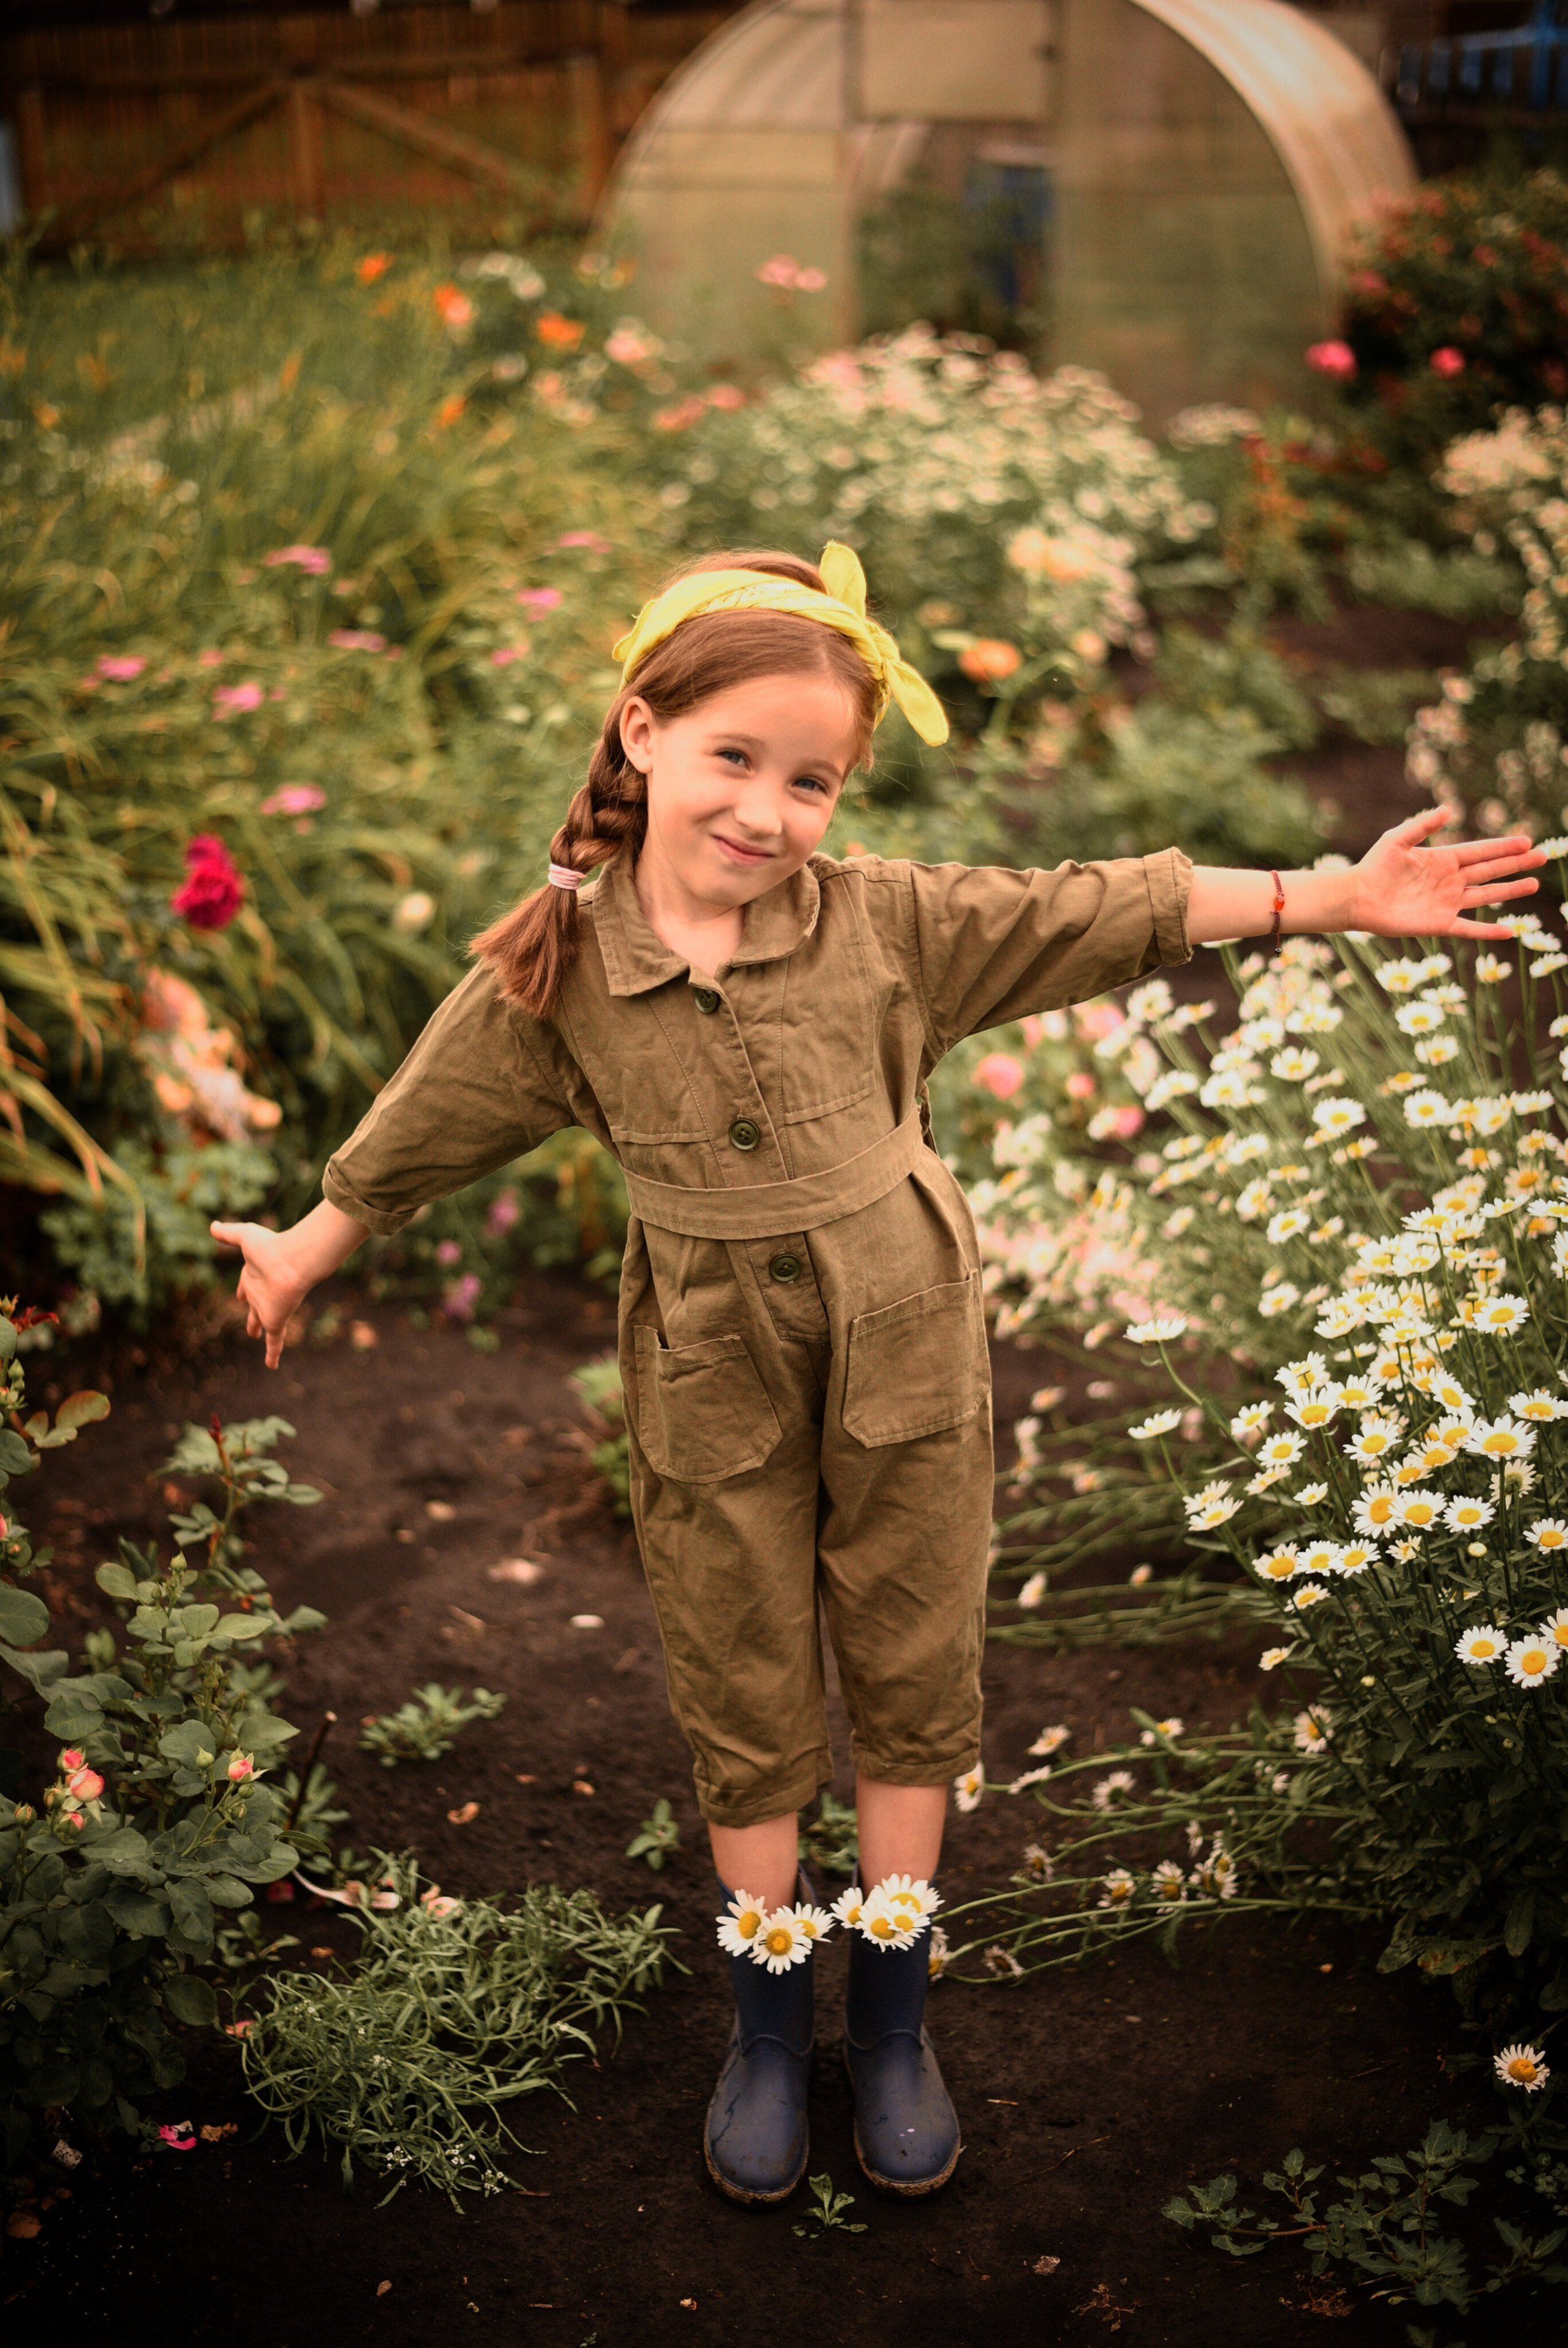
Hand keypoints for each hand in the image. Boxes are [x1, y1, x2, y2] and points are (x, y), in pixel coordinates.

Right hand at [210, 1221, 308, 1368]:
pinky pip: (273, 1341)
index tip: (241, 1294)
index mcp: (253, 1275)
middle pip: (255, 1306)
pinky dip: (272, 1353)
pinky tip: (272, 1365)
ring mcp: (269, 1307)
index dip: (244, 1289)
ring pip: (263, 1323)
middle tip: (251, 1322)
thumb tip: (212, 1225)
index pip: (247, 1285)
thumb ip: (229, 1233)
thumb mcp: (245, 1236)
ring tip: (255, 1335)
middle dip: (252, 1313)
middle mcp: (262, 1292)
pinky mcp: (276, 1320)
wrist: (292, 1261)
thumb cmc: (271, 1247)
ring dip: (259, 1329)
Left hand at [1348, 807, 1547, 939]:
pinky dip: (1487, 931)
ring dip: (1510, 890)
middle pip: (1490, 870)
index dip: (1503, 846)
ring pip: (1486, 896)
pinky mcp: (1439, 923)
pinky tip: (1508, 932)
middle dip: (1516, 864)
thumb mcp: (1397, 840)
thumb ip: (1423, 825)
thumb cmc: (1374, 866)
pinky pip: (1468, 928)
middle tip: (1542, 857)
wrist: (1357, 898)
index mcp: (1444, 858)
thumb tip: (1449, 808)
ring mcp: (1447, 902)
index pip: (1481, 851)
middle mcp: (1450, 880)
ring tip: (1534, 884)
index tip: (1526, 840)